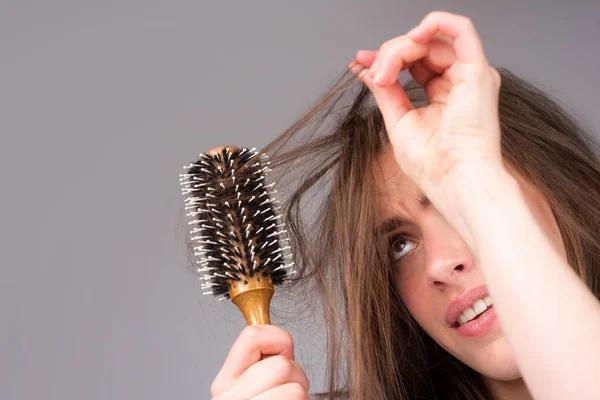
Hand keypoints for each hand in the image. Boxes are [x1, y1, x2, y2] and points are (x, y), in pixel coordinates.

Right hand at [211, 325, 310, 399]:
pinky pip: (297, 397)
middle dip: (297, 376)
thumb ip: (260, 366)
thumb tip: (284, 345)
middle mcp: (228, 397)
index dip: (279, 339)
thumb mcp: (252, 388)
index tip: (285, 357)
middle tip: (290, 393)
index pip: (252, 335)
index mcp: (224, 383)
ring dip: (302, 393)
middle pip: (281, 364)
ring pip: (294, 385)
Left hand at [349, 11, 503, 200]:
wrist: (453, 180)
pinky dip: (435, 23)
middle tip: (373, 73)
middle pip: (420, 49)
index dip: (386, 57)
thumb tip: (367, 70)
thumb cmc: (432, 164)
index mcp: (443, 95)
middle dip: (389, 54)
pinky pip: (462, 29)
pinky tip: (412, 37)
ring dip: (400, 49)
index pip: (414, 62)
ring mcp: (470, 75)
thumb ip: (385, 91)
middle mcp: (459, 82)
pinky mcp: (478, 71)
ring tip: (384, 72)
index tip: (360, 61)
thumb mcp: (398, 121)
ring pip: (431, 40)